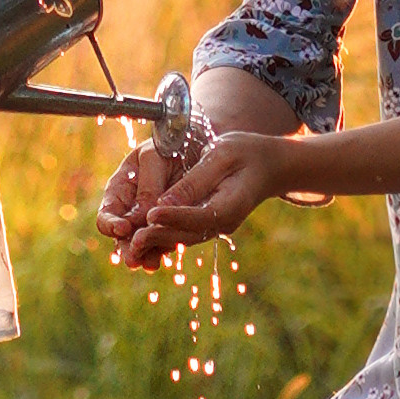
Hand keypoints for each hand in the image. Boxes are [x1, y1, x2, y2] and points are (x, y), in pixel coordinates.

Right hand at [95, 113, 214, 252]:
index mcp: (120, 188)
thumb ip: (147, 186)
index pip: (107, 213)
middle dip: (128, 247)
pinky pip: (163, 241)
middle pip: (122, 236)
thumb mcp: (154, 159)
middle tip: (134, 258)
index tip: (123, 228)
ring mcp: (150, 219)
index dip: (111, 224)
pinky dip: (162, 249)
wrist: (197, 142)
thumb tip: (141, 217)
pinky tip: (161, 259)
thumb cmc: (168, 144)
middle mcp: (131, 208)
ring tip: (150, 263)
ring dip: (145, 253)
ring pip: (142, 242)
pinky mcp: (171, 225)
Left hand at [105, 132, 288, 267]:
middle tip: (132, 239)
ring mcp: (216, 226)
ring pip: (183, 238)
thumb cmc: (245, 153)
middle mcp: (223, 222)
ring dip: (157, 242)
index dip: (174, 216)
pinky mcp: (207, 223)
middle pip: (188, 234)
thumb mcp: (221, 155)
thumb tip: (164, 203)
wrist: (269, 164)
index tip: (150, 213)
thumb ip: (194, 180)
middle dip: (159, 236)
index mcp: (231, 205)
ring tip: (130, 245)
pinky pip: (183, 233)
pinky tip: (141, 239)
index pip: (199, 215)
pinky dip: (163, 236)